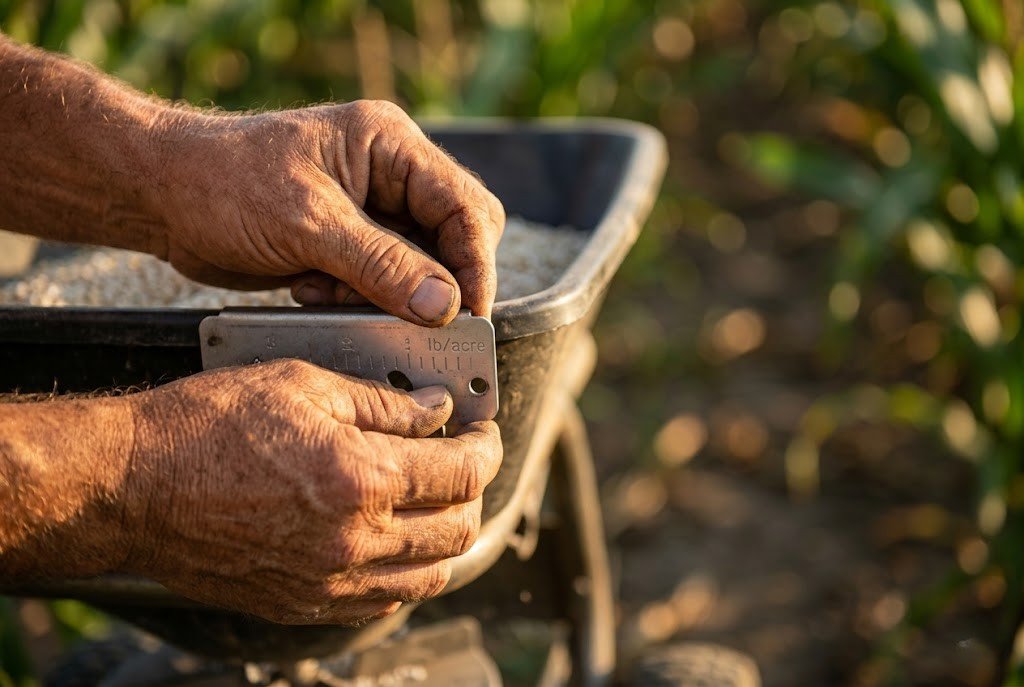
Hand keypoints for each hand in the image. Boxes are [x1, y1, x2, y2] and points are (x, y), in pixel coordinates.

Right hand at [121, 360, 501, 624]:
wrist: (131, 486)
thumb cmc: (205, 427)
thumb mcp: (302, 385)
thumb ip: (382, 402)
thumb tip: (435, 409)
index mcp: (361, 480)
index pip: (462, 473)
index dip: (486, 448)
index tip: (484, 434)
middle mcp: (353, 542)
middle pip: (458, 530)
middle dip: (474, 491)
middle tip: (464, 462)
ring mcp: (328, 582)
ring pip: (429, 577)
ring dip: (447, 536)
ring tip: (437, 501)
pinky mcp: (302, 604)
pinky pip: (381, 603)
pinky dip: (404, 573)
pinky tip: (393, 541)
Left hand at [151, 101, 504, 323]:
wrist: (160, 196)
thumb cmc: (223, 183)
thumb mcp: (307, 224)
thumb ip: (382, 264)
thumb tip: (445, 305)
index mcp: (390, 145)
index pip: (464, 206)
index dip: (475, 264)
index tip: (469, 315)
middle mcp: (390, 174)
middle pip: (452, 237)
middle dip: (434, 283)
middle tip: (417, 321)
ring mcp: (370, 210)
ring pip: (418, 268)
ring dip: (386, 295)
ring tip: (333, 294)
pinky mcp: (347, 243)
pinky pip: (381, 282)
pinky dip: (357, 299)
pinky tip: (312, 290)